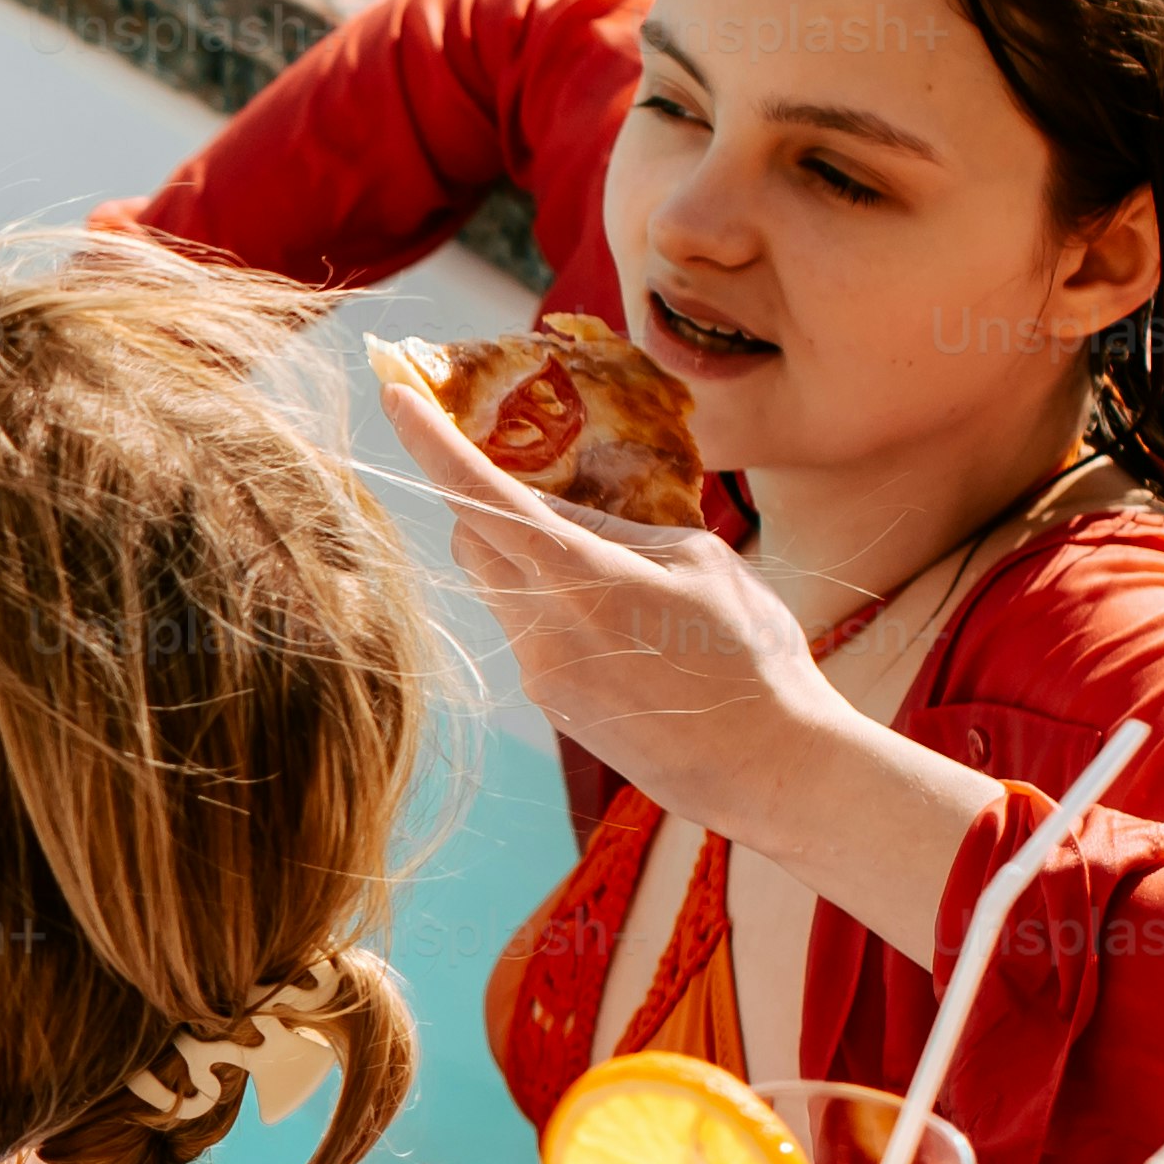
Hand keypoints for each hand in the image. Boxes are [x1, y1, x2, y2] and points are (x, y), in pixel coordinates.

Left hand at [375, 351, 842, 849]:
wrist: (768, 769)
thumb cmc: (753, 656)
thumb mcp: (700, 562)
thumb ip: (619, 528)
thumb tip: (561, 508)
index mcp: (582, 579)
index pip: (481, 496)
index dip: (430, 441)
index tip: (395, 394)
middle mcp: (543, 629)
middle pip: (471, 541)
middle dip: (482, 500)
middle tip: (519, 471)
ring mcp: (541, 673)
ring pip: (499, 588)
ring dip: (523, 554)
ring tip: (601, 554)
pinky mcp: (552, 704)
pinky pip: (528, 631)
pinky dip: (550, 601)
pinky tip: (618, 615)